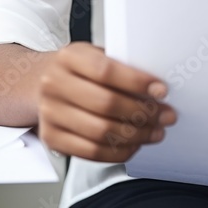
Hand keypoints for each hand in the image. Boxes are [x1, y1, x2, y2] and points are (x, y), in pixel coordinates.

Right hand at [37, 42, 177, 161]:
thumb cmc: (77, 69)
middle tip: (165, 115)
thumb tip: (155, 87)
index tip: (161, 90)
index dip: (136, 82)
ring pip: (100, 132)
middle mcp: (55, 85)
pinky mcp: (52, 138)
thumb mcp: (93, 55)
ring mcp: (50, 114)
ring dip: (135, 135)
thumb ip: (119, 66)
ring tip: (155, 132)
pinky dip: (118, 152)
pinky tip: (134, 144)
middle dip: (142, 113)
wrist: (41, 82)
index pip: (106, 71)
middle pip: (105, 104)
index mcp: (69, 58)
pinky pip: (91, 152)